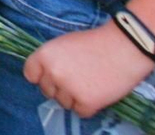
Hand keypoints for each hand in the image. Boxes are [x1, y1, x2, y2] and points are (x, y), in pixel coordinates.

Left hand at [25, 26, 154, 117]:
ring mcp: (68, 88)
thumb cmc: (95, 43)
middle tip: (78, 80)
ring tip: (90, 84)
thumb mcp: (64, 44)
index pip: (30, 75)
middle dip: (60, 88)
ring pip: (64, 103)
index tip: (53, 77)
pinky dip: (89, 106)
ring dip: (74, 98)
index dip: (42, 77)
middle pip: (47, 91)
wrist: (124, 47)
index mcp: (44, 55)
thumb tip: (46, 77)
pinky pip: (81, 112)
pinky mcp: (86, 102)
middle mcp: (52, 73)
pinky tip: (98, 93)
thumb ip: (52, 60)